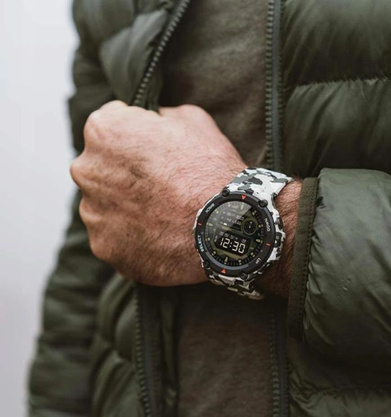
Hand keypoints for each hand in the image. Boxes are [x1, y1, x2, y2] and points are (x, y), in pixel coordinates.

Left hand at [70, 101, 246, 285]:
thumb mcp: (193, 120)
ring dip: (126, 205)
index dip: (137, 134)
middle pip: (102, 166)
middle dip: (125, 171)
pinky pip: (114, 236)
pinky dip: (131, 235)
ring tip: (161, 213)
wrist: (222, 228)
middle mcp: (87, 170)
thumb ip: (162, 115)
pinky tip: (158, 235)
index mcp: (104, 132)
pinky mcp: (103, 246)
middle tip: (160, 183)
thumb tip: (156, 120)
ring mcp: (92, 213)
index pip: (110, 124)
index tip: (155, 148)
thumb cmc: (208, 171)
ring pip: (105, 203)